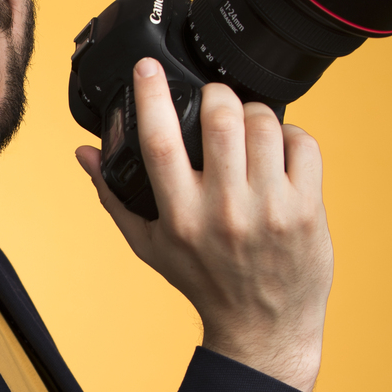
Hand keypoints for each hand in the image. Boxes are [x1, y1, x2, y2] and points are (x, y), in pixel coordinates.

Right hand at [76, 60, 332, 391]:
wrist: (263, 325)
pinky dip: (291, 135)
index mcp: (179, 216)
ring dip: (254, 113)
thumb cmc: (204, 282)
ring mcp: (269, 209)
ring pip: (264, 123)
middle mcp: (223, 210)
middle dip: (216, 95)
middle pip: (220, 118)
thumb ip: (114, 196)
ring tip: (248, 127)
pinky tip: (279, 149)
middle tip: (215, 101)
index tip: (148, 66)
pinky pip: (303, 143)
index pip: (159, 141)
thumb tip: (84, 154)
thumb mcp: (149, 245)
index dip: (152, 94)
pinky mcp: (307, 209)